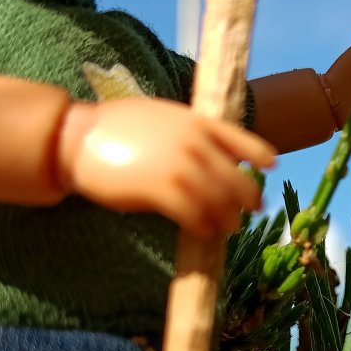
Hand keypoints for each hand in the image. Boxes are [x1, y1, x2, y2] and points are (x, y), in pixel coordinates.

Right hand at [57, 98, 276, 237]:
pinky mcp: (162, 190)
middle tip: (252, 211)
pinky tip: (205, 233)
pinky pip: (195, 215)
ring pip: (219, 200)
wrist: (79, 137)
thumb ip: (190, 133)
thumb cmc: (115, 127)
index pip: (241, 139)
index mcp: (197, 121)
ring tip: (230, 228)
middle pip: (235, 178)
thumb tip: (210, 156)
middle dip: (247, 197)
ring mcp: (180, 166)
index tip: (272, 166)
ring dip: (228, 218)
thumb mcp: (162, 117)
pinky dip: (204, 227)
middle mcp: (195, 143)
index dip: (259, 155)